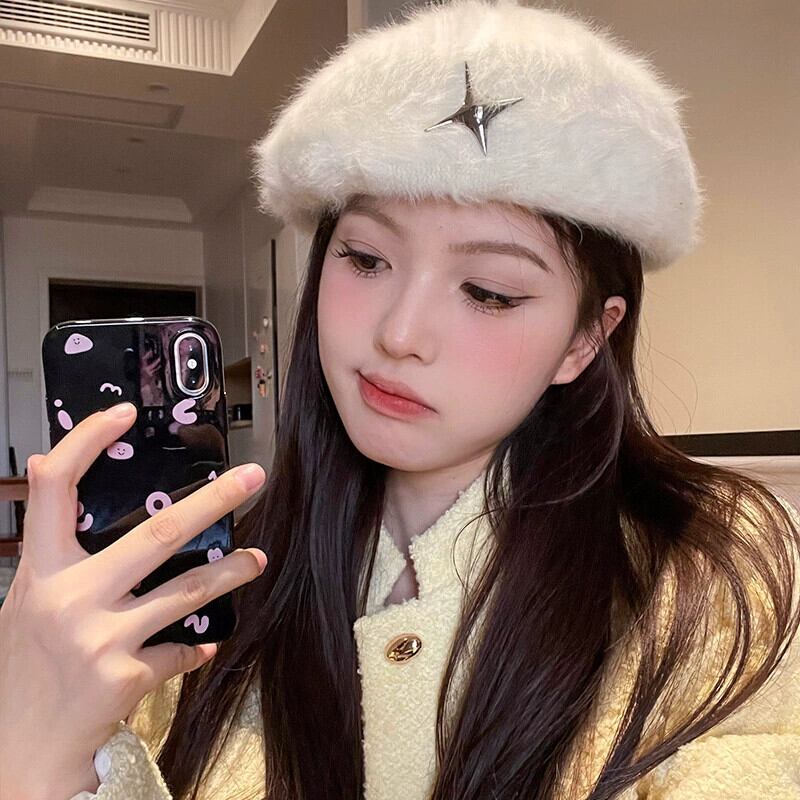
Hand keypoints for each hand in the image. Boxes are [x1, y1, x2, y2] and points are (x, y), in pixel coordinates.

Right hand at [0, 402, 266, 798]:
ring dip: (231, 571)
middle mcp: (69, 597)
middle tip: (253, 478)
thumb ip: (50, 545)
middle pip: (156, 533)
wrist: (19, 749)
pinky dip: (197, 646)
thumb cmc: (27, 665)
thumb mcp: (28, 598)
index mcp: (41, 570)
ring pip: (188, 589)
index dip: (86, 442)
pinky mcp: (126, 677)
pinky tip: (206, 643)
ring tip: (257, 558)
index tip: (123, 413)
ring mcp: (100, 639)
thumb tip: (41, 465)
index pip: (54, 487)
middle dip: (214, 500)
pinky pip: (181, 650)